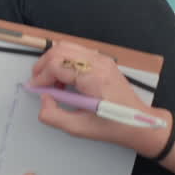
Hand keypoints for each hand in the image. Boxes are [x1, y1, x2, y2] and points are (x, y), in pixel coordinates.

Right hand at [29, 41, 163, 149]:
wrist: (138, 123)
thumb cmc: (112, 126)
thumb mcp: (78, 128)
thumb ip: (53, 115)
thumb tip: (43, 97)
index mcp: (94, 78)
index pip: (57, 64)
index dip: (40, 76)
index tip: (35, 89)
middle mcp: (98, 63)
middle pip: (59, 50)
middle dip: (42, 65)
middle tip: (38, 83)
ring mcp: (102, 59)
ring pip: (66, 47)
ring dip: (52, 62)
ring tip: (52, 82)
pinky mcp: (103, 60)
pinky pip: (76, 51)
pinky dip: (63, 61)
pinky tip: (65, 79)